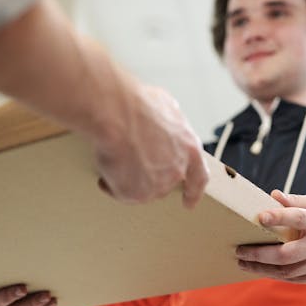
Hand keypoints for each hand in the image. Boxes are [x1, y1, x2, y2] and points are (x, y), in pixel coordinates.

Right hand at [95, 83, 208, 207]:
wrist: (116, 113)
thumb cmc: (136, 105)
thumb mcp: (165, 107)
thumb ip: (169, 125)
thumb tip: (162, 124)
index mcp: (190, 149)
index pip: (198, 178)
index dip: (193, 192)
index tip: (189, 201)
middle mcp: (176, 170)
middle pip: (164, 184)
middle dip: (148, 176)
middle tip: (131, 161)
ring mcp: (156, 185)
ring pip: (141, 189)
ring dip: (128, 178)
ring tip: (114, 155)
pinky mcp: (135, 193)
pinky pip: (121, 192)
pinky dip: (111, 182)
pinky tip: (106, 165)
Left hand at [236, 190, 305, 283]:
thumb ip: (297, 201)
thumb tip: (273, 195)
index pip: (298, 218)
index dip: (279, 217)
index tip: (260, 217)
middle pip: (286, 254)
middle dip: (259, 254)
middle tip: (239, 250)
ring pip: (285, 271)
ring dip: (261, 268)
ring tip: (243, 262)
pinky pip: (291, 278)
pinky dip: (273, 274)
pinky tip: (260, 269)